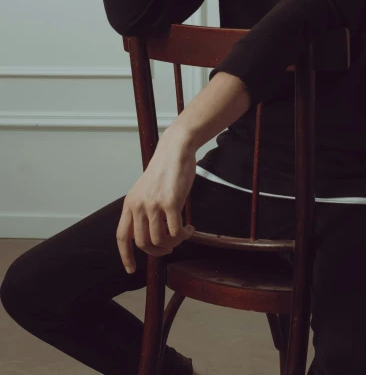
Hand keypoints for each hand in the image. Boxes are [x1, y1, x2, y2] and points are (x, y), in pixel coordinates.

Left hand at [116, 127, 196, 273]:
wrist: (175, 150)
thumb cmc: (164, 170)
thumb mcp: (145, 190)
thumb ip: (144, 209)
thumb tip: (151, 234)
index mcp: (130, 204)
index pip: (122, 236)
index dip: (125, 256)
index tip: (131, 269)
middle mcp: (139, 206)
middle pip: (142, 243)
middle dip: (158, 251)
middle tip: (170, 248)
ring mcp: (154, 205)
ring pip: (159, 240)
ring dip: (173, 243)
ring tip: (182, 235)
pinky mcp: (171, 203)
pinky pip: (175, 231)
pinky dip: (184, 235)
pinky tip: (190, 229)